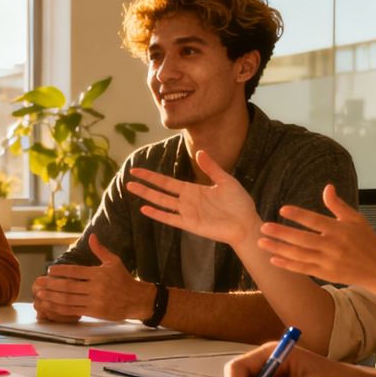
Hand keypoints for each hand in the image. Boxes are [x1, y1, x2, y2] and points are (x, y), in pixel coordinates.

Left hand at [32, 235, 151, 320]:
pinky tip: (50, 306)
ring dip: (52, 297)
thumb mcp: (114, 262)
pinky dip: (60, 309)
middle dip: (51, 285)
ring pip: (68, 299)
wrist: (137, 300)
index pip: (75, 271)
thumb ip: (101, 250)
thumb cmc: (124, 279)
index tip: (49, 269)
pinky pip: (73, 310)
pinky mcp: (94, 312)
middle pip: (68, 286)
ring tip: (39, 294)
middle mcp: (96, 288)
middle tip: (38, 282)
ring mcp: (95, 301)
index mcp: (99, 274)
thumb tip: (92, 236)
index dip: (60, 271)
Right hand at [127, 150, 261, 247]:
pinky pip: (170, 218)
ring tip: (131, 188)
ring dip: (146, 195)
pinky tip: (145, 209)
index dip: (152, 176)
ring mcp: (186, 213)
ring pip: (161, 202)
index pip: (167, 181)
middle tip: (129, 177)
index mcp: (193, 190)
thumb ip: (211, 167)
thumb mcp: (225, 180)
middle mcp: (186, 201)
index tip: (138, 169)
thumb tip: (199, 152)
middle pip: (160, 190)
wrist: (246, 223)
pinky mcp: (190, 224)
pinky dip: (158, 214)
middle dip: (145, 184)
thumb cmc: (239, 203)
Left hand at [258, 184, 375, 289]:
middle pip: (303, 239)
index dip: (299, 215)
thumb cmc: (366, 241)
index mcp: (340, 230)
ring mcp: (328, 262)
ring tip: (261, 243)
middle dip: (282, 233)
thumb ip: (338, 205)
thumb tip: (327, 187)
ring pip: (299, 255)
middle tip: (263, 227)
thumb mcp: (356, 219)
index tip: (282, 210)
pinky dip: (288, 265)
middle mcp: (333, 246)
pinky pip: (303, 269)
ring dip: (279, 249)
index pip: (316, 221)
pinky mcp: (325, 274)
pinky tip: (273, 259)